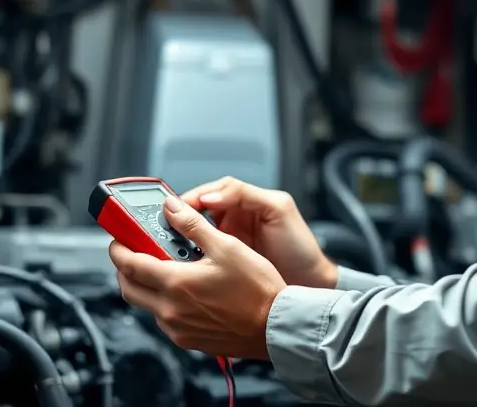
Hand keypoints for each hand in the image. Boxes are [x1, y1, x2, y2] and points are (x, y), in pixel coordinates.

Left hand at [110, 195, 286, 359]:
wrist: (275, 326)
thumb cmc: (257, 288)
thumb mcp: (226, 246)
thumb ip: (193, 225)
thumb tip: (171, 208)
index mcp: (176, 283)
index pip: (129, 265)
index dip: (118, 249)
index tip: (118, 239)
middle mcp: (170, 310)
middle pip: (128, 287)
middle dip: (125, 268)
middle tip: (134, 252)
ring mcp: (177, 328)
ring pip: (146, 304)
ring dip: (146, 285)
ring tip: (166, 267)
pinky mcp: (188, 340)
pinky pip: (163, 319)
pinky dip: (164, 301)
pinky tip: (185, 289)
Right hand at [182, 177, 338, 288]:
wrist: (310, 283)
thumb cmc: (299, 247)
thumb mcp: (278, 209)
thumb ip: (245, 194)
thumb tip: (210, 194)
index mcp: (243, 203)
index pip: (209, 193)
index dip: (191, 199)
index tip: (177, 207)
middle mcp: (232, 220)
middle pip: (195, 214)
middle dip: (180, 219)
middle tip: (166, 227)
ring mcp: (227, 244)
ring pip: (194, 236)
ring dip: (181, 240)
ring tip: (171, 246)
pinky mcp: (224, 265)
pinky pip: (200, 258)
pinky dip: (190, 260)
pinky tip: (184, 264)